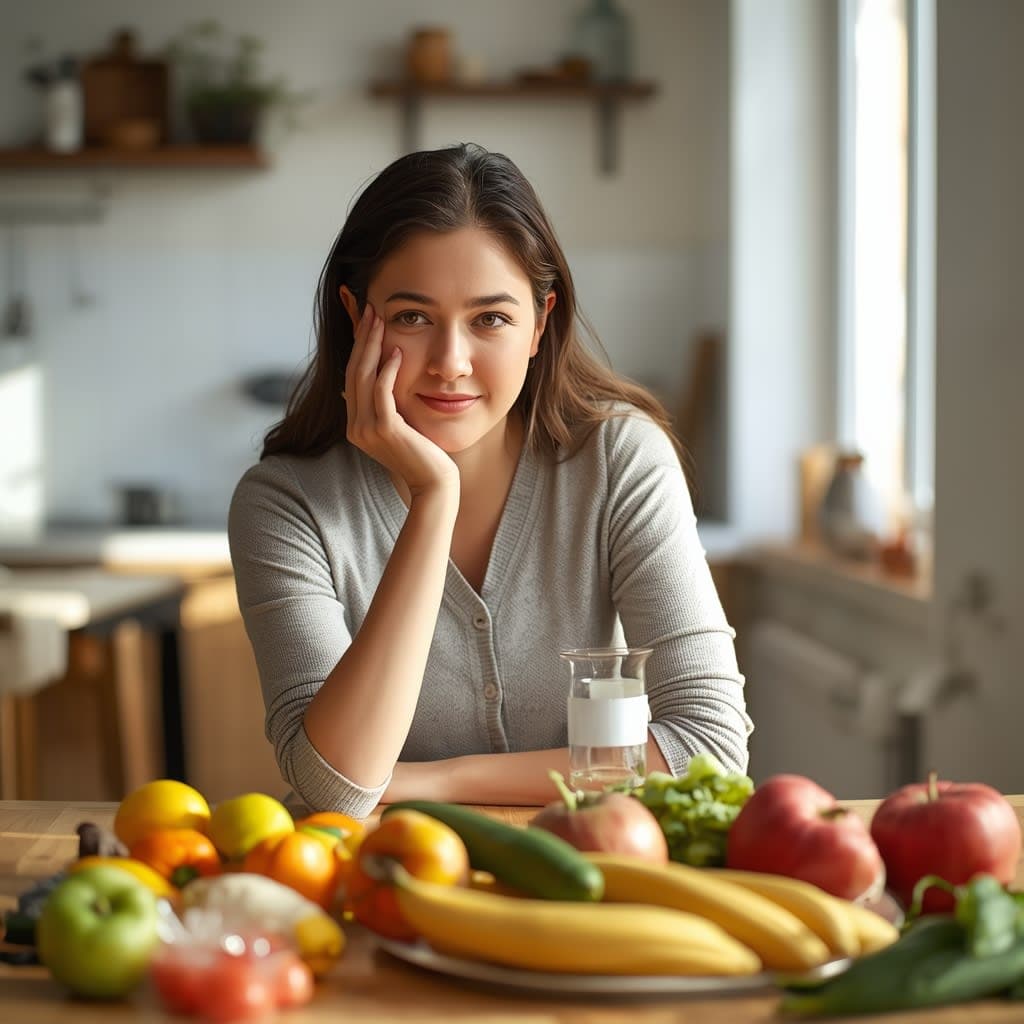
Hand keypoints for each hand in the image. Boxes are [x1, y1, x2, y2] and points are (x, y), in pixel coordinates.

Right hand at [345, 304, 458, 498]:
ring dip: (372, 346)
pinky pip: (381, 392)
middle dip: (362, 339)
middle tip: (371, 311)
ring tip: (380, 322)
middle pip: (353, 372)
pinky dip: (387, 370)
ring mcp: (366, 430)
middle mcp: (356, 427)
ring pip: (363, 378)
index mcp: (356, 425)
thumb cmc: (425, 453)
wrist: (434, 483)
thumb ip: (388, 405)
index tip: (368, 321)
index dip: (359, 347)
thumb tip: (381, 377)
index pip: (352, 377)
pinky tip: (398, 352)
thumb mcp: (401, 426)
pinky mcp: (384, 430)